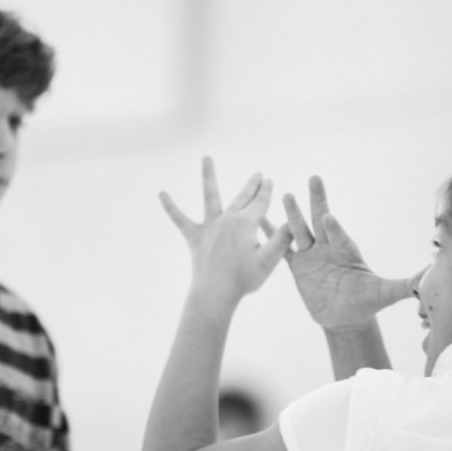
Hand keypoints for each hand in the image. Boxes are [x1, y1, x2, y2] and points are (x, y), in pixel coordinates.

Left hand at [160, 157, 291, 306]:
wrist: (215, 293)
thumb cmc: (244, 279)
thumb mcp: (270, 260)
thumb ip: (282, 239)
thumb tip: (291, 222)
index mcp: (246, 224)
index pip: (260, 203)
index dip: (267, 192)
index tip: (270, 181)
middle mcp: (227, 219)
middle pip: (242, 197)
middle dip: (251, 185)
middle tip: (258, 174)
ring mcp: (209, 226)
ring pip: (210, 196)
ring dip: (208, 175)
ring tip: (206, 157)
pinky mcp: (195, 237)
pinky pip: (180, 219)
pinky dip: (170, 207)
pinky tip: (161, 194)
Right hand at [277, 176, 412, 329]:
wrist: (344, 317)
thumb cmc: (366, 303)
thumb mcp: (384, 294)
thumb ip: (404, 285)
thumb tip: (427, 279)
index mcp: (348, 252)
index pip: (340, 237)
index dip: (335, 228)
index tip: (329, 217)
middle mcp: (329, 248)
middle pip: (321, 221)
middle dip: (318, 201)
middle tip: (314, 179)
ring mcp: (312, 255)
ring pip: (300, 231)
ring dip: (292, 215)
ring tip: (284, 194)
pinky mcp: (298, 266)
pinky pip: (282, 248)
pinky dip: (271, 235)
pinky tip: (260, 220)